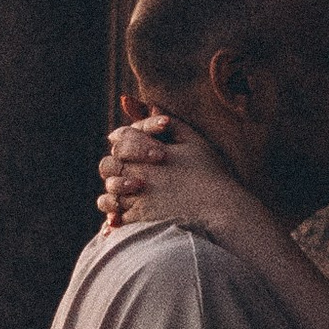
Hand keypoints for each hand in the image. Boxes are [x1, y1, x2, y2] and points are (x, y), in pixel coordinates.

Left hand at [98, 110, 241, 233]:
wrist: (220, 214)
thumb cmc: (212, 176)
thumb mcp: (196, 143)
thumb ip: (172, 124)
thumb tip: (152, 106)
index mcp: (150, 151)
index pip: (122, 136)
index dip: (124, 139)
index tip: (129, 144)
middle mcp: (139, 174)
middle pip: (108, 164)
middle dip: (115, 165)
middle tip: (128, 170)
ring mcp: (137, 199)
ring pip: (109, 192)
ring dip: (115, 190)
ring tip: (130, 192)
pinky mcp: (138, 221)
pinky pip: (117, 216)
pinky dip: (118, 215)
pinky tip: (131, 213)